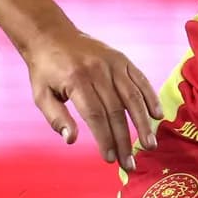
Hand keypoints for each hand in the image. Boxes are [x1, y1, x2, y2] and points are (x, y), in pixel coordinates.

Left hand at [21, 28, 160, 170]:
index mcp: (76, 80)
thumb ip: (56, 118)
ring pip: (132, 96)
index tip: (110, 159)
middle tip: (130, 163)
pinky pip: (140, 80)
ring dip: (142, 123)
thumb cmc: (45, 69)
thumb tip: (71, 140)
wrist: (50, 34)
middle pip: (116, 110)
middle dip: (124, 140)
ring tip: (149, 145)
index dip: (104, 139)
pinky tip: (157, 116)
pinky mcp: (121, 58)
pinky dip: (150, 97)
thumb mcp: (40, 94)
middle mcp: (97, 70)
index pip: (95, 116)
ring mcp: (112, 63)